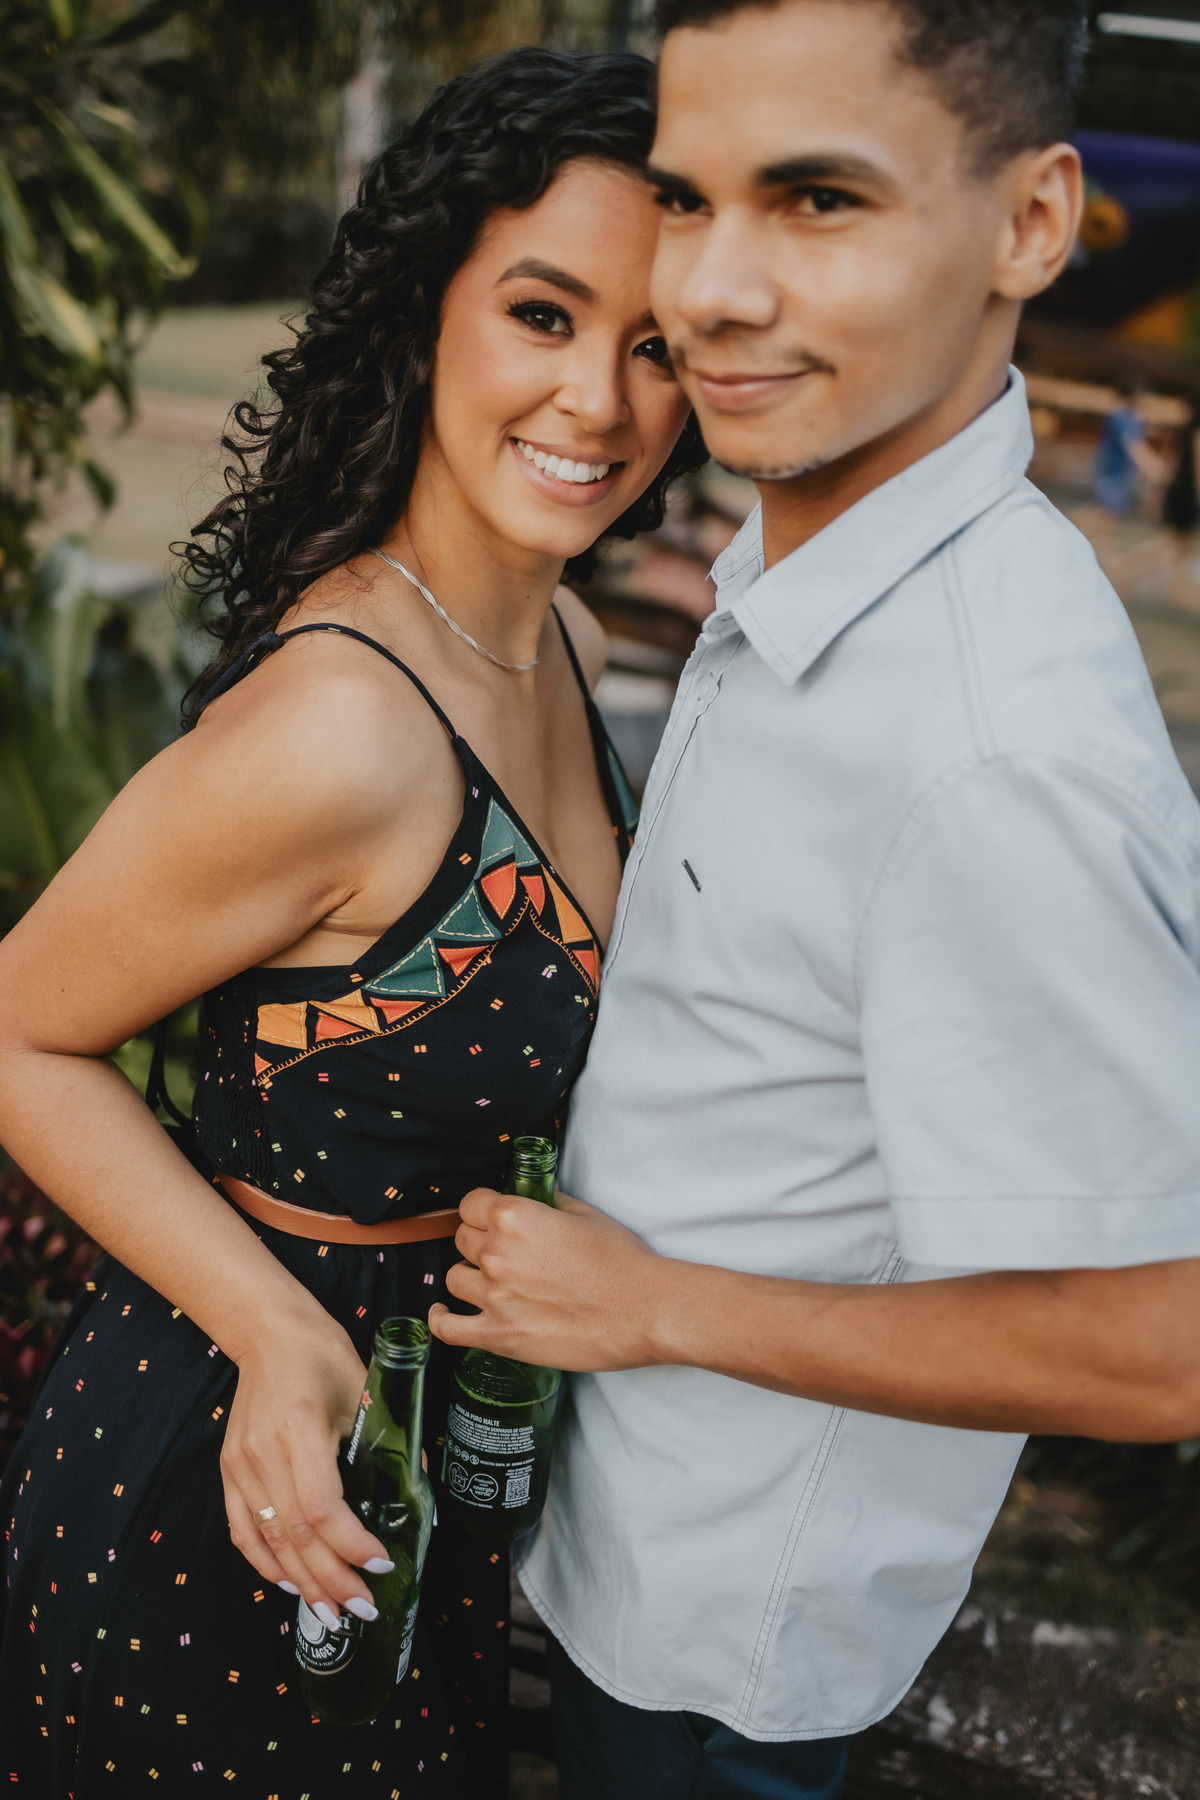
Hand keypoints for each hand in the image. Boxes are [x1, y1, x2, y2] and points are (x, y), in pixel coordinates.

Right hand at [221, 1307, 391, 1626]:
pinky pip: (243, 1529)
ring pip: (268, 1540)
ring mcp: (239, 1464)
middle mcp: (262, 1453)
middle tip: (363, 1608)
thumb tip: (421, 1498)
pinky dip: (264, 1562)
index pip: (322, 1508)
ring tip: (332, 1614)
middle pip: (295, 1535)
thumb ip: (391, 1443)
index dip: (351, 1545)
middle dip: (331, 1580)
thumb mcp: (366, 1389)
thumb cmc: (322, 1354)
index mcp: (299, 1430)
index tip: (380, 1563)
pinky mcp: (228, 1469)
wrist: (268, 1331)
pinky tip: (289, 1583)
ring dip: (301, 1583)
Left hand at [429, 1187, 663, 1370]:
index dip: (481, 1210)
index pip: (470, 1204)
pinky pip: (449, 1329)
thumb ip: (549, 1205)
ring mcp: (494, 1297)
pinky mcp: (499, 1335)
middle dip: (478, 1241)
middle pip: (462, 1239)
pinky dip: (441, 1321)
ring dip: (471, 1277)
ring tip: (491, 1283)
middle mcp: (497, 1253)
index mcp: (514, 1217)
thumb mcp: (586, 1215)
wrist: (643, 1310)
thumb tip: (536, 1201)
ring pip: (455, 1278)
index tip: (488, 1218)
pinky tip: (443, 1315)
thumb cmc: (621, 1262)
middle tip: (503, 1252)